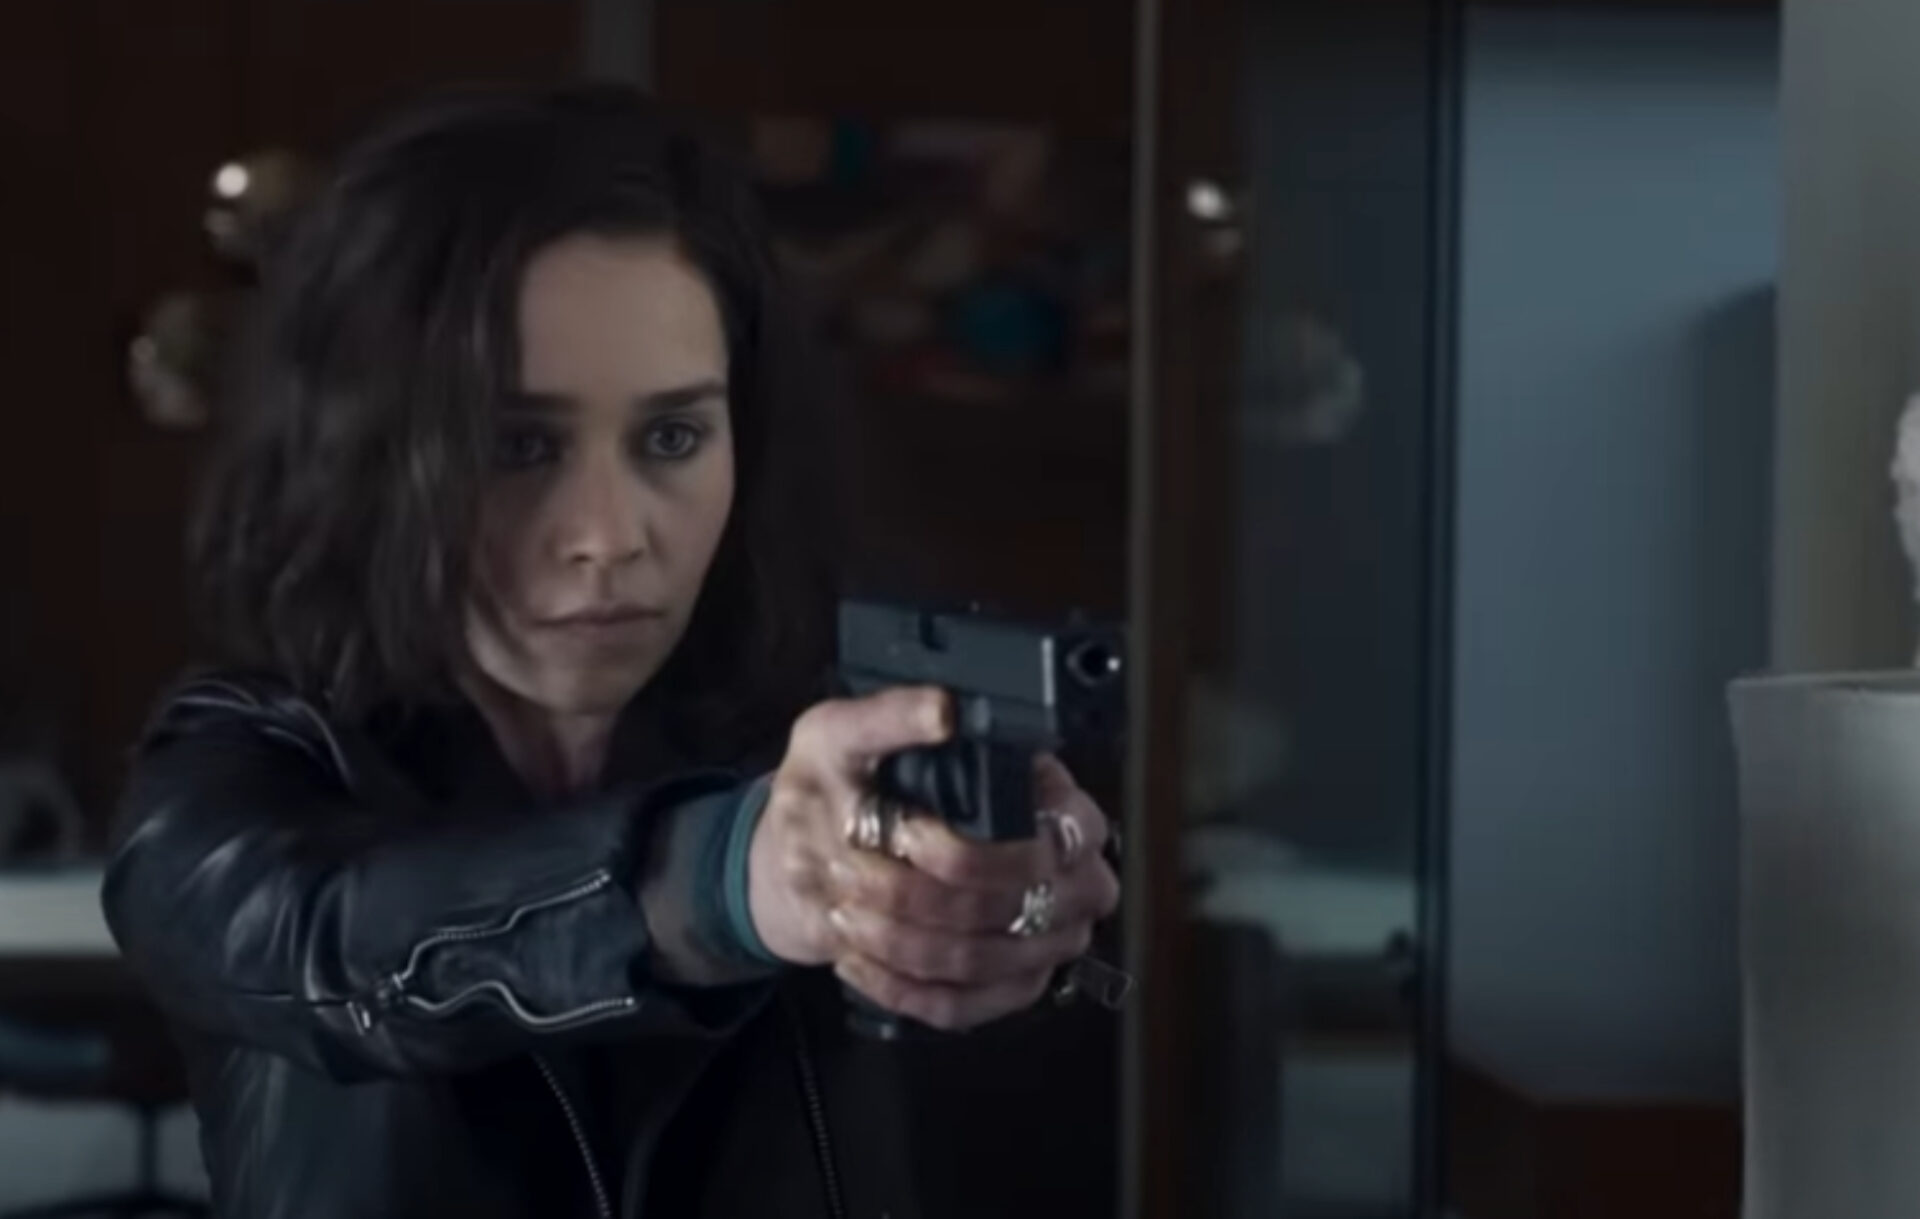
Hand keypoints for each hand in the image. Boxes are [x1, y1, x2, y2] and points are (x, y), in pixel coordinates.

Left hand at [748, 688, 1121, 1030]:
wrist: (811, 853)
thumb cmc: (839, 785)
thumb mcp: (845, 737)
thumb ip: (892, 716)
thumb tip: (944, 711)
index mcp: (1051, 798)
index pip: (1057, 837)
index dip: (976, 851)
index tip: (906, 834)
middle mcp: (1065, 870)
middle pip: (1018, 904)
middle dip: (918, 896)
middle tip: (853, 871)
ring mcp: (1044, 935)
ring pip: (983, 958)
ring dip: (898, 939)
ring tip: (845, 909)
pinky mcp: (1008, 986)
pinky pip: (964, 1006)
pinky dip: (899, 985)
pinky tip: (857, 956)